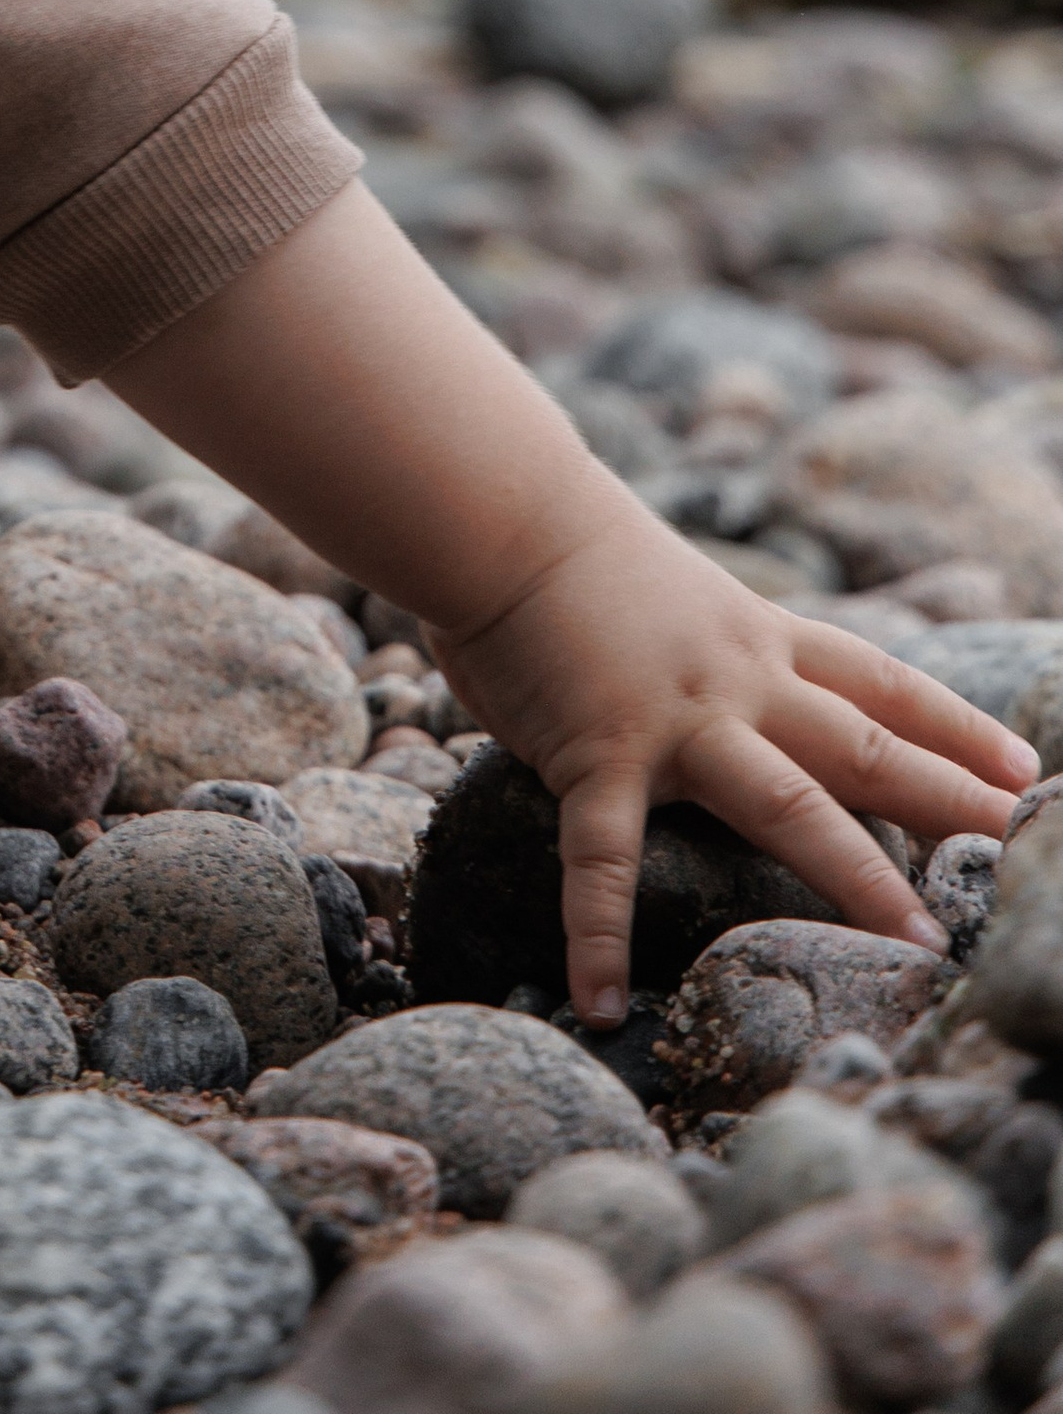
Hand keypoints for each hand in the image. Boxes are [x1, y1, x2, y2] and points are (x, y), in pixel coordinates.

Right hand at [435, 487, 1032, 1023]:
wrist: (501, 510)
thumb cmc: (565, 546)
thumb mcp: (673, 593)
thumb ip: (701, 656)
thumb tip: (704, 703)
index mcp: (757, 637)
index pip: (879, 682)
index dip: (955, 726)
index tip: (1022, 768)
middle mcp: (737, 681)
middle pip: (867, 747)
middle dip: (952, 803)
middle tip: (1024, 846)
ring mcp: (674, 722)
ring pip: (789, 806)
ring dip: (858, 879)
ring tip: (920, 949)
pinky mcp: (598, 755)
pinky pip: (602, 859)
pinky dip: (598, 932)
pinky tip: (600, 1002)